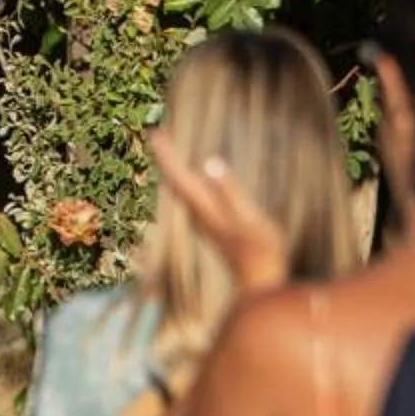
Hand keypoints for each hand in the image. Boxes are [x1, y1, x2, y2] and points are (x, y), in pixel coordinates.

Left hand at [147, 128, 290, 292]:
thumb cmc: (260, 249)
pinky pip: (195, 197)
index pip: (179, 176)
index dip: (167, 154)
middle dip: (166, 157)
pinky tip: (192, 178)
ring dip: (175, 168)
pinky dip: (188, 182)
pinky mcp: (214, 225)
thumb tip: (209, 163)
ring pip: (183, 189)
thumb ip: (228, 190)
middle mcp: (198, 214)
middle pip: (176, 180)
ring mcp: (205, 221)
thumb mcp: (248, 215)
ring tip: (167, 150)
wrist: (259, 282)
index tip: (154, 134)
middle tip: (156, 135)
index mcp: (204, 208)